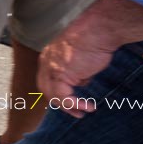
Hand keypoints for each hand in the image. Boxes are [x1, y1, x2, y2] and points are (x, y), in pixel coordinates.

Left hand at [37, 0, 142, 117]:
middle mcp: (45, 62)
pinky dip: (74, 105)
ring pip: (52, 95)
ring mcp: (51, 68)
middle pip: (45, 89)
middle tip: (75, 112)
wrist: (97, 30)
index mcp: (48, 57)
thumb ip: (77, 70)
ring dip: (68, 107)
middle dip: (59, 103)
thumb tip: (81, 82)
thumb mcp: (81, 59)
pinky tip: (88, 106)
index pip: (46, 80)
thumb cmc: (94, 41)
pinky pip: (62, 97)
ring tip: (83, 111)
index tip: (69, 102)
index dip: (56, 93)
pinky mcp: (60, 73)